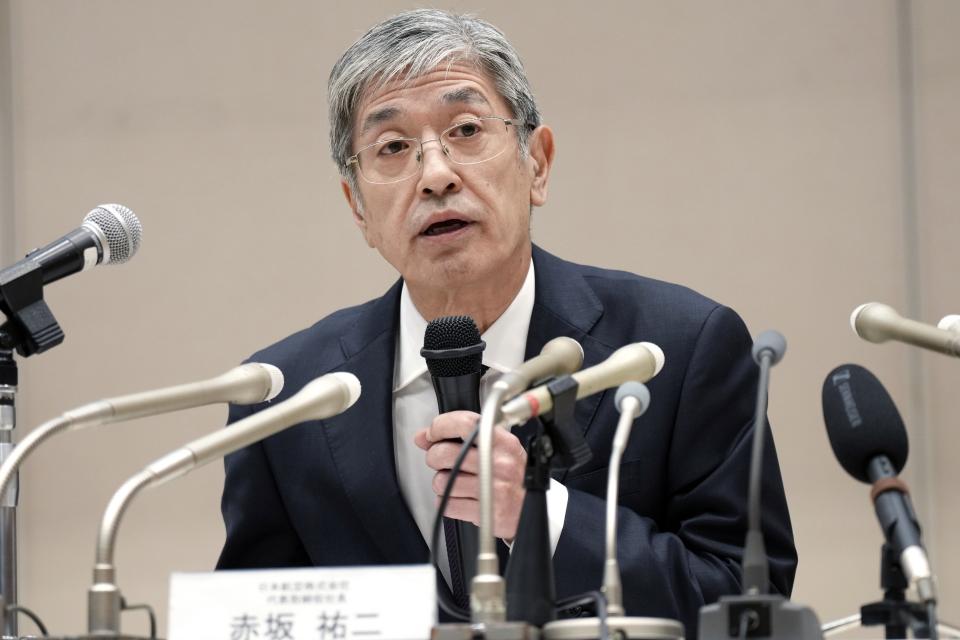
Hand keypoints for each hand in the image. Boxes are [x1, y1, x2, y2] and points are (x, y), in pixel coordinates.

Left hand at [413, 410, 526, 540]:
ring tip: (458, 483)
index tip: (432, 434)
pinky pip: (447, 504)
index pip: (464, 423)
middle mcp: (499, 463)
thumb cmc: (513, 476)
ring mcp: (492, 488)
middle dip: (435, 458)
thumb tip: (422, 436)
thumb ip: (460, 437)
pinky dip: (448, 502)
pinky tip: (461, 498)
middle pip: (444, 453)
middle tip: (443, 462)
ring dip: (443, 483)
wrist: (533, 509)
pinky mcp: (485, 511)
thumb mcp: (496, 448)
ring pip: (442, 481)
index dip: (440, 426)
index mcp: (502, 442)